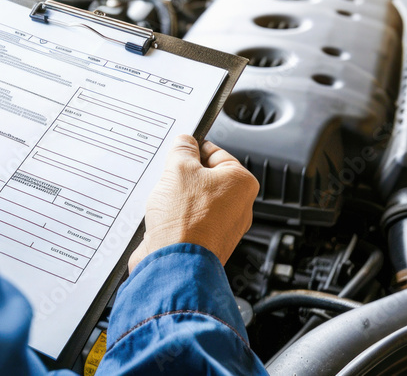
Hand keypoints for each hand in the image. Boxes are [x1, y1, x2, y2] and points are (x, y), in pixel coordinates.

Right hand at [129, 135, 258, 270]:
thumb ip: (182, 149)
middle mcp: (239, 207)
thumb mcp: (179, 169)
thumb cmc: (185, 221)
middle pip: (206, 178)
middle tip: (170, 177)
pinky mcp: (206, 243)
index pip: (216, 153)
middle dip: (184, 176)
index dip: (194, 149)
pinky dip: (175, 218)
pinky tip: (164, 219)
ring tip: (166, 201)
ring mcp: (224, 228)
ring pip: (195, 200)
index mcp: (242, 183)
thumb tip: (184, 142)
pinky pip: (189, 221)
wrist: (174, 263)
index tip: (181, 149)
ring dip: (177, 198)